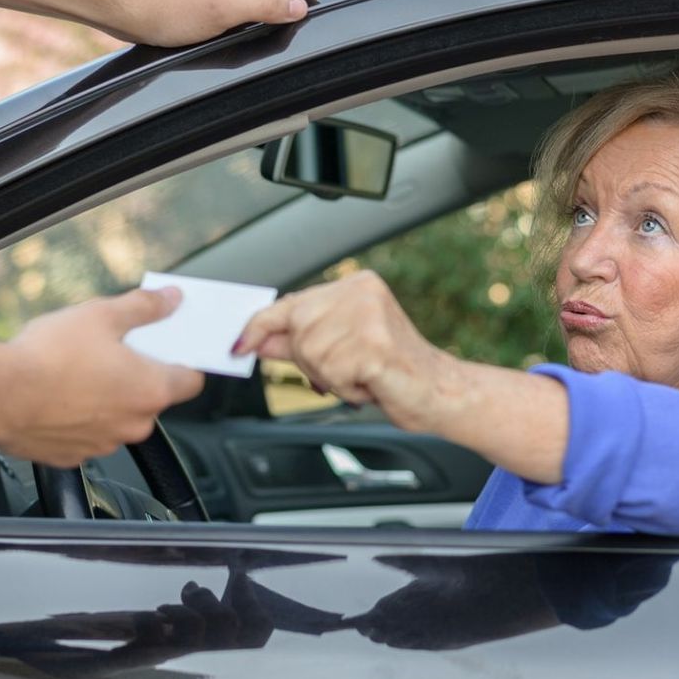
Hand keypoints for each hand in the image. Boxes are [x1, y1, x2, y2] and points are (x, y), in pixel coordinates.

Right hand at [0, 287, 203, 466]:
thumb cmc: (47, 356)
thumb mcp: (102, 315)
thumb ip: (143, 307)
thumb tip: (170, 299)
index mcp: (151, 390)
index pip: (191, 380)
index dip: (184, 360)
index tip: (171, 347)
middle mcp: (134, 424)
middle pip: (151, 397)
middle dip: (137, 375)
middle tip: (112, 351)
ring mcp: (103, 444)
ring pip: (117, 417)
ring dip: (106, 398)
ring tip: (76, 371)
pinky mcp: (71, 456)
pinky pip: (85, 433)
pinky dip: (77, 417)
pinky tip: (57, 395)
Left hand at [117, 0, 310, 46]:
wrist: (134, 12)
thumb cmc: (171, 7)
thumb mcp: (224, 9)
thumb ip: (267, 6)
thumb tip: (300, 7)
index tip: (282, 2)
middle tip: (260, 12)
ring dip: (265, 2)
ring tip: (240, 16)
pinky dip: (251, 8)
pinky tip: (234, 19)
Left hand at [234, 271, 451, 431]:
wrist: (439, 392)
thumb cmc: (393, 372)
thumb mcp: (339, 351)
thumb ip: (300, 341)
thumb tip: (256, 340)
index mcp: (354, 286)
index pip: (292, 303)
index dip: (260, 326)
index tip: (238, 344)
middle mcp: (361, 292)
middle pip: (298, 332)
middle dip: (312, 361)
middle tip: (347, 370)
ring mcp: (369, 316)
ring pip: (312, 356)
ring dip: (332, 378)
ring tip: (363, 376)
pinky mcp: (375, 346)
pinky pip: (332, 374)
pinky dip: (347, 388)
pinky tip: (371, 383)